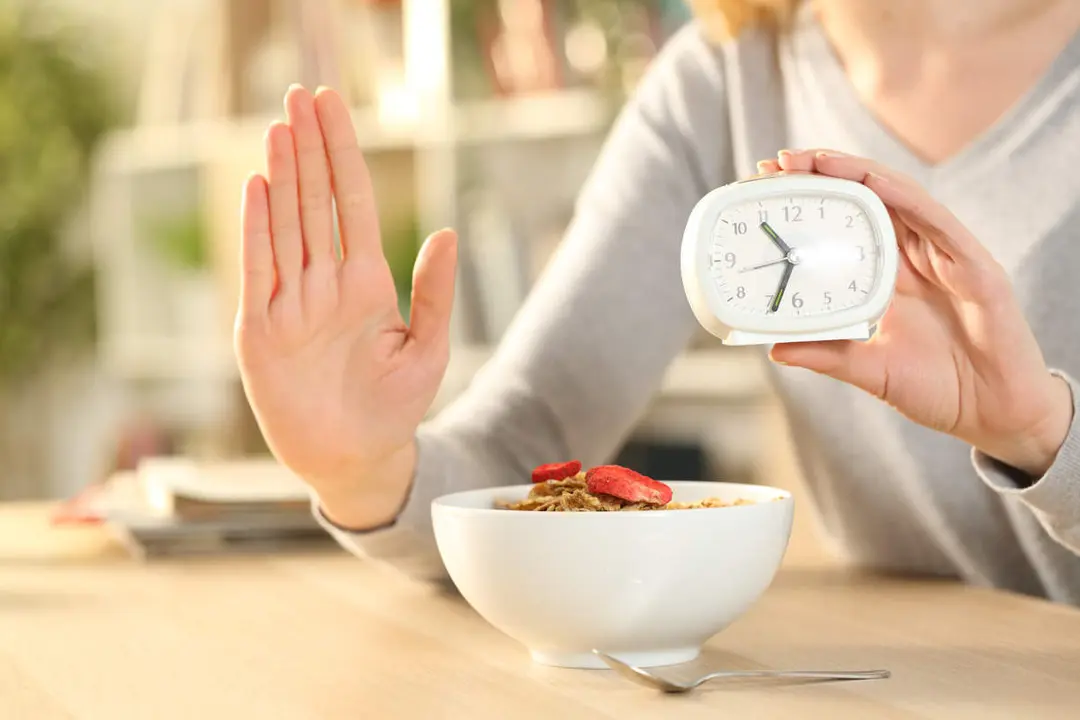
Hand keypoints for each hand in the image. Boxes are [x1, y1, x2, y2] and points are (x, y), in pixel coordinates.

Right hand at [235, 85, 457, 527]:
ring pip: (286, 226)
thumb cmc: (394, 408)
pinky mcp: (261, 332)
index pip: (353, 204)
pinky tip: (258, 188)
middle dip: (309, 148)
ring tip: (279, 127)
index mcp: (366, 283)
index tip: (334, 108)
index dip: (344, 155)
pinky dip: (258, 230)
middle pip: (315, 203)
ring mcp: (290, 305)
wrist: (358, 459)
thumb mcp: (427, 348)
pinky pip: (259, 271)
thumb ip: (434, 292)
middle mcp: (325, 285)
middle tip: (299, 94)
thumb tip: (446, 232)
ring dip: (282, 175)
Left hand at [758, 150, 1071, 476]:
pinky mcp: (975, 266)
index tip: (767, 185)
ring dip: (857, 173)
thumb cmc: (939, 388)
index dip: (812, 200)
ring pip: (899, 197)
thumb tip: (775, 348)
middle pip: (868, 198)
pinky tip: (874, 182)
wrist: (994, 414)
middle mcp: (916, 257)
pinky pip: (937, 221)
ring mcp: (946, 256)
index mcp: (890, 275)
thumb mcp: (868, 370)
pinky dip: (904, 197)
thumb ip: (826, 355)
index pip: (847, 222)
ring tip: (816, 160)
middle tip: (779, 162)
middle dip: (824, 173)